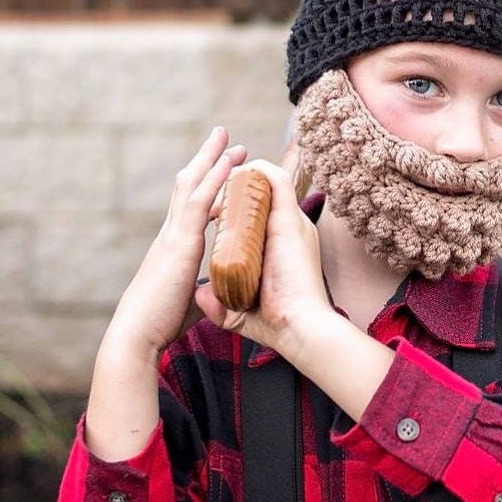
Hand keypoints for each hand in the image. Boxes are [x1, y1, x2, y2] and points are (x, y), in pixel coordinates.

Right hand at [102, 127, 246, 363]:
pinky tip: (230, 163)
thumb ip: (203, 290)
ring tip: (229, 139)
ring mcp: (172, 236)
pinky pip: (198, 202)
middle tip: (224, 137)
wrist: (138, 335)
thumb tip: (215, 293)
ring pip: (191, 185)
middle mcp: (170, 234)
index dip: (205, 183)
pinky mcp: (179, 244)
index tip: (222, 166)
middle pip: (187, 184)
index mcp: (173, 246)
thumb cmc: (161, 324)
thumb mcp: (189, 300)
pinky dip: (214, 179)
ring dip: (211, 159)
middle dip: (206, 159)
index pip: (189, 205)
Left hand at [195, 159, 334, 355]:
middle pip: (263, 190)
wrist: (300, 329)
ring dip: (240, 177)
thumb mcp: (239, 311)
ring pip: (266, 179)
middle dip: (234, 185)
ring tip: (216, 189)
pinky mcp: (290, 218)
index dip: (236, 204)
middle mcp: (290, 228)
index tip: (213, 214)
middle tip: (211, 198)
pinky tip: (229, 181)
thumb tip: (201, 292)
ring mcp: (292, 221)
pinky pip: (274, 179)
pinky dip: (253, 172)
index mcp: (281, 245)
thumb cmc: (276, 326)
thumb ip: (219, 302)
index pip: (261, 212)